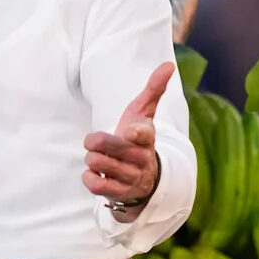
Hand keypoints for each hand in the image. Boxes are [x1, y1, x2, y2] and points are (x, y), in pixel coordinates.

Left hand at [84, 62, 172, 210]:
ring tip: (99, 159)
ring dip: (92, 159)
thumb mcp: (144, 113)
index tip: (129, 131)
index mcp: (147, 138)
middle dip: (95, 141)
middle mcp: (141, 159)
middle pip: (108, 146)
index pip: (144, 134)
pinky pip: (94, 184)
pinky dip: (89, 177)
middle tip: (96, 142)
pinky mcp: (119, 194)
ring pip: (97, 164)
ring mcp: (131, 178)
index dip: (136, 132)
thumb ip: (154, 89)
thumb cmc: (137, 138)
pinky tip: (95, 174)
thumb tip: (169, 64)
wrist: (143, 177)